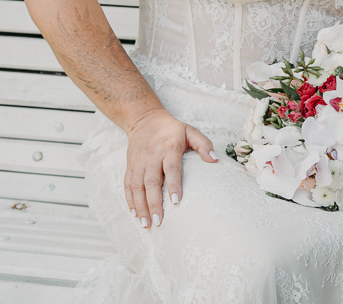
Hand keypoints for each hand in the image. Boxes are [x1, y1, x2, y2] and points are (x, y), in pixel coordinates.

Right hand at [123, 108, 216, 227]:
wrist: (144, 119)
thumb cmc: (172, 129)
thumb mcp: (190, 131)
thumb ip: (204, 144)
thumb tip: (214, 160)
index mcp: (169, 148)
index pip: (171, 168)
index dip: (173, 185)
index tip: (176, 201)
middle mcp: (152, 156)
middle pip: (151, 182)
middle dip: (154, 203)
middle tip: (159, 221)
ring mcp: (139, 162)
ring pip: (137, 186)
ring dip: (141, 206)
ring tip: (146, 223)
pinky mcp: (130, 166)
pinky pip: (128, 185)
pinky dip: (130, 200)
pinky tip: (134, 213)